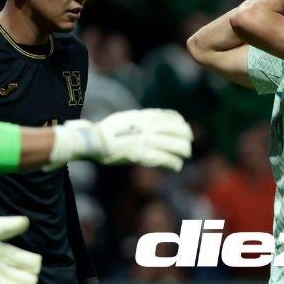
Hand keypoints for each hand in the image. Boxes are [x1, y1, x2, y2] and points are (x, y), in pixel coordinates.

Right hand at [52, 109, 192, 171]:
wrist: (95, 142)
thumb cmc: (104, 132)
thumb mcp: (123, 118)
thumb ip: (137, 119)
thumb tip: (146, 120)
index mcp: (143, 117)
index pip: (170, 116)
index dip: (180, 122)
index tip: (184, 126)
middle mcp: (148, 127)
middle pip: (177, 130)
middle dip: (186, 137)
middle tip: (188, 144)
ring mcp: (147, 141)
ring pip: (176, 145)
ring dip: (183, 151)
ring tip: (185, 155)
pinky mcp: (145, 155)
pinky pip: (167, 159)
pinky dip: (174, 163)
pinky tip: (177, 166)